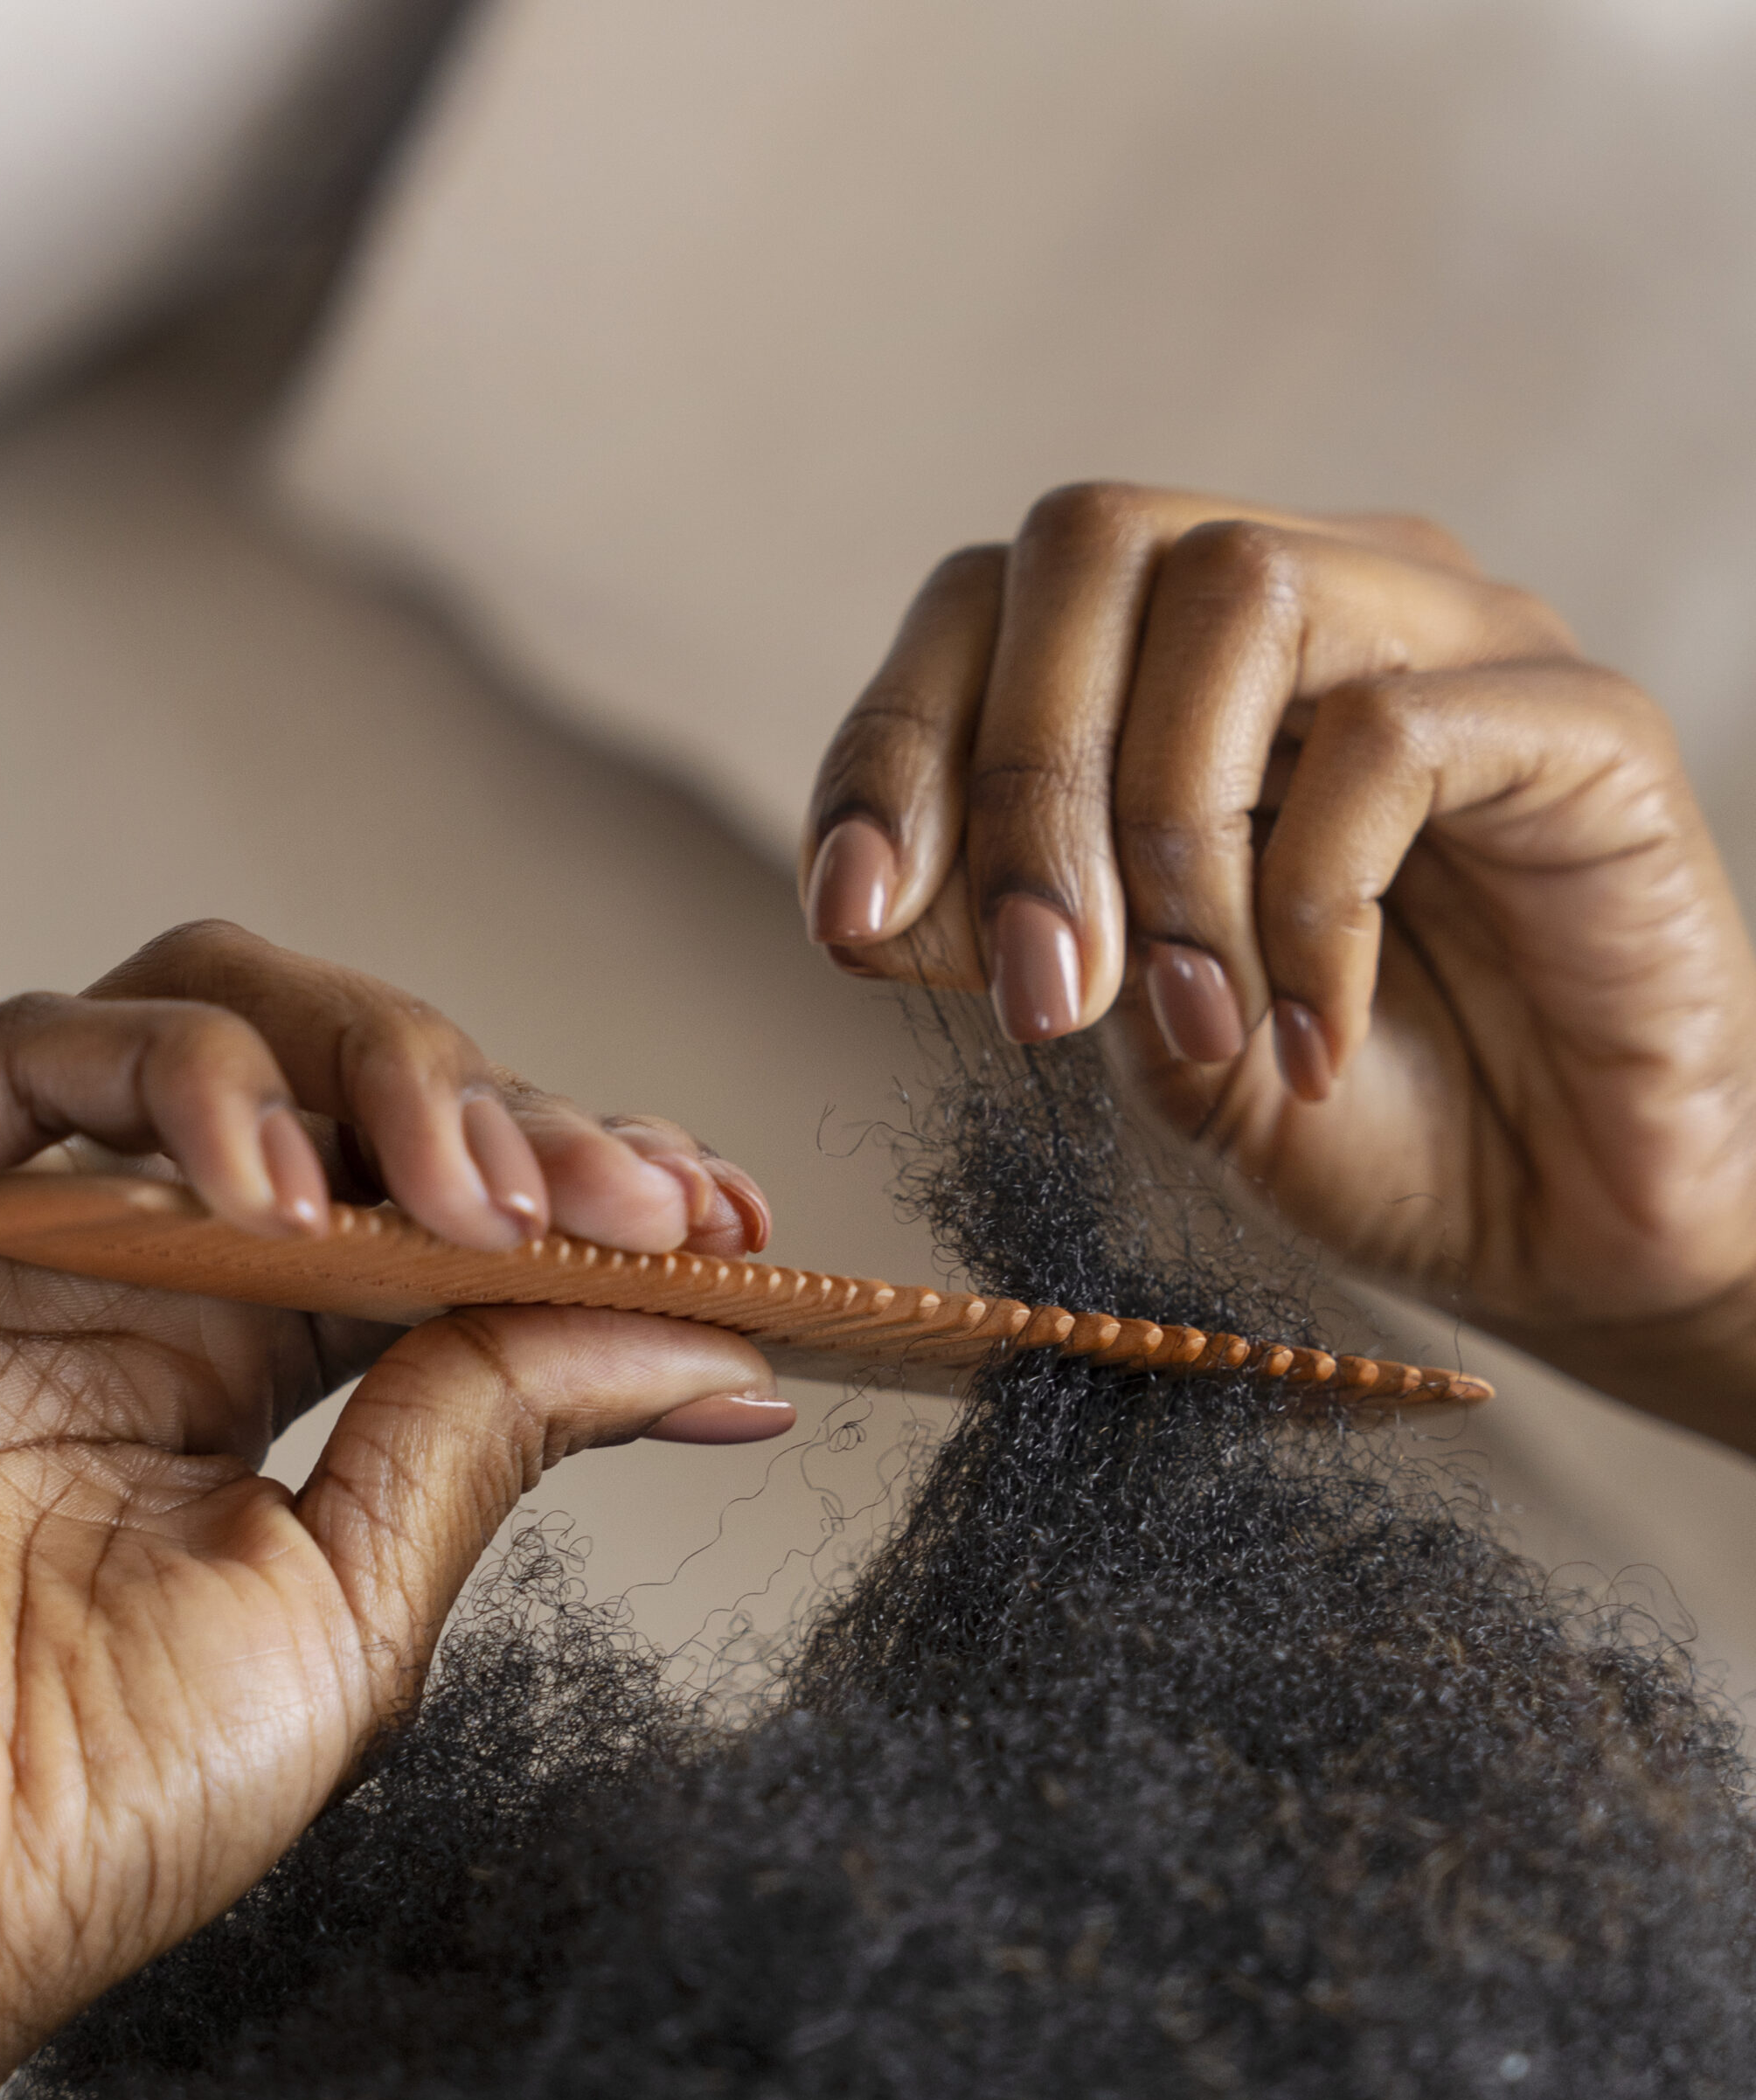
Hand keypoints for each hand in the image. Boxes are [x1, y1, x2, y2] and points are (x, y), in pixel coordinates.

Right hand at [0, 922, 786, 2099]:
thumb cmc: (89, 1798)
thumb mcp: (353, 1603)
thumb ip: (495, 1431)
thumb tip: (715, 1344)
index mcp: (254, 1360)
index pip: (444, 1204)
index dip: (586, 1188)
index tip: (734, 1229)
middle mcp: (145, 1265)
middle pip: (358, 1089)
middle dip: (523, 1123)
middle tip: (643, 1204)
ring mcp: (22, 1216)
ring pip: (227, 1013)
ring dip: (391, 1073)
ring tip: (487, 1198)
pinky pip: (54, 1046)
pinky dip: (203, 1075)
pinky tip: (301, 1183)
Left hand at [800, 484, 1755, 1446]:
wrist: (1562, 1230)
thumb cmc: (1360, 1119)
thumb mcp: (1135, 1037)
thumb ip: (1005, 940)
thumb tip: (858, 893)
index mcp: (1190, 660)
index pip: (993, 594)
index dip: (893, 742)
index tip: (845, 921)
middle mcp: (1322, 598)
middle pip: (1096, 541)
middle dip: (1020, 783)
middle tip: (1039, 1000)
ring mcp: (1457, 638)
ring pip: (1236, 595)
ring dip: (1166, 833)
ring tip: (1190, 1026)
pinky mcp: (1582, 721)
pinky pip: (1393, 735)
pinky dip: (1309, 907)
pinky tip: (1307, 1044)